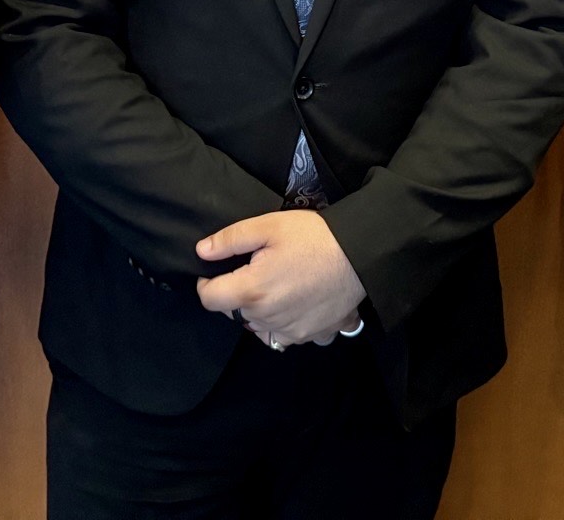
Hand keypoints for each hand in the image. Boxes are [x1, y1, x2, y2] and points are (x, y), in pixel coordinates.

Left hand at [194, 210, 366, 349]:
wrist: (361, 255)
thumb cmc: (313, 237)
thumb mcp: (268, 226)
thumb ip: (230, 239)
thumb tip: (202, 252)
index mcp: (252, 291)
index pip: (210, 299)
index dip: (206, 283)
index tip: (215, 272)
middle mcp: (268, 318)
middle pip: (235, 312)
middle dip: (238, 293)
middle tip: (257, 270)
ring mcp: (291, 331)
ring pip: (259, 327)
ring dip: (260, 311)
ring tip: (278, 285)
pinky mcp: (311, 336)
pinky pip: (286, 336)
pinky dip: (284, 323)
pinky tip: (296, 302)